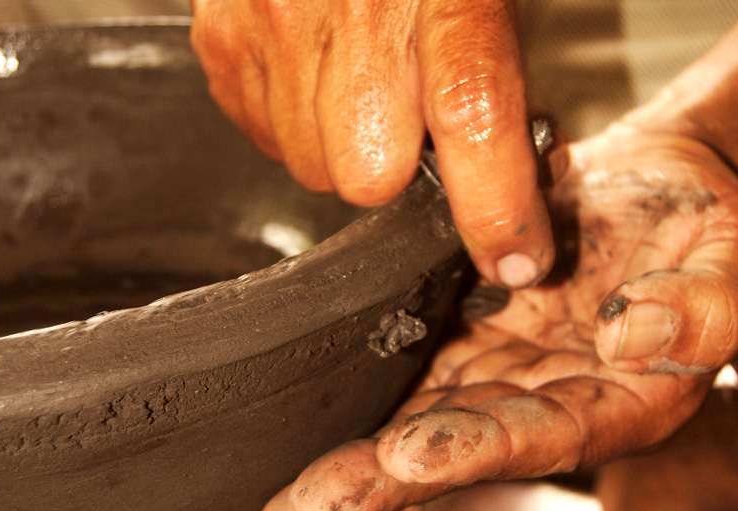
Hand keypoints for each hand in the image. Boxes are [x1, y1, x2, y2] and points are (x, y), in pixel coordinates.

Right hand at [190, 0, 554, 287]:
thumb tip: (515, 168)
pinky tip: (312, 71)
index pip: (474, 113)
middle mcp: (348, 8)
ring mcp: (271, 25)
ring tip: (355, 82)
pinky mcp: (221, 38)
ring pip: (310, 167)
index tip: (514, 258)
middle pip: (368, 177)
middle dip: (395, 173)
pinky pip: (263, 135)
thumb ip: (494, 66)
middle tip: (407, 119)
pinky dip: (293, 123)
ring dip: (341, 147)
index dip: (496, 206)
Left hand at [260, 123, 737, 510]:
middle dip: (382, 480)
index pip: (542, 435)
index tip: (409, 458)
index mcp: (621, 395)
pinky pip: (415, 358)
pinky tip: (314, 413)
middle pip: (462, 443)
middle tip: (307, 509)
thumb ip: (706, 303)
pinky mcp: (472, 322)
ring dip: (357, 452)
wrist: (654, 177)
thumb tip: (641, 336)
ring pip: (423, 411)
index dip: (475, 448)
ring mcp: (505, 360)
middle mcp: (553, 391)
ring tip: (292, 490)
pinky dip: (366, 386)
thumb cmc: (704, 218)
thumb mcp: (735, 254)